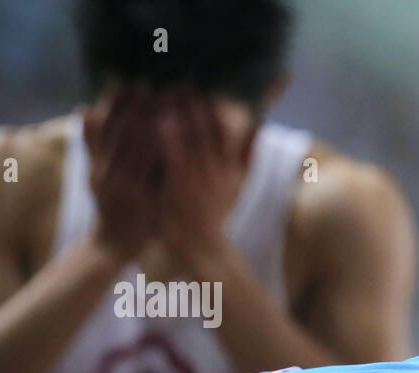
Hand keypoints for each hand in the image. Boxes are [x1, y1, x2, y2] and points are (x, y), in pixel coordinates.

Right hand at [82, 83, 163, 261]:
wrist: (112, 244)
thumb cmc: (110, 205)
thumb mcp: (96, 173)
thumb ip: (93, 143)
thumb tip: (81, 108)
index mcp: (97, 162)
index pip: (107, 125)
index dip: (117, 102)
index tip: (129, 79)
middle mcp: (106, 171)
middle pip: (121, 132)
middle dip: (134, 106)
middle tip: (149, 82)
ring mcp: (123, 186)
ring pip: (135, 149)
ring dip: (149, 124)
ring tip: (163, 101)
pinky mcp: (140, 200)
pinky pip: (151, 173)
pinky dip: (159, 155)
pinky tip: (172, 139)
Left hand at [156, 88, 251, 274]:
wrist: (204, 251)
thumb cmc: (213, 214)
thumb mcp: (236, 182)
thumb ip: (247, 153)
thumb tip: (259, 125)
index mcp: (229, 166)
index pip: (225, 129)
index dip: (216, 105)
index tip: (206, 81)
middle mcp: (218, 171)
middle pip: (209, 130)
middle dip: (197, 102)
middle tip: (185, 76)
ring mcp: (201, 181)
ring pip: (193, 140)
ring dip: (183, 113)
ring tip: (172, 89)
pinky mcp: (183, 191)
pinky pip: (177, 160)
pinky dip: (170, 140)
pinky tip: (159, 121)